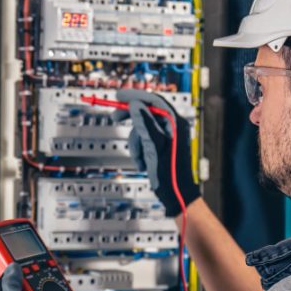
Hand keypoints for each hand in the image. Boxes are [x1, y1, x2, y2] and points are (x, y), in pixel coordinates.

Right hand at [115, 89, 200, 216]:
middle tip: (115, 117)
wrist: (175, 194)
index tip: (119, 95)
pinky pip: (143, 140)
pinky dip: (139, 150)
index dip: (135, 96)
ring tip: (140, 158)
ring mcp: (167, 136)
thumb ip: (145, 124)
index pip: (154, 101)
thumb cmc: (170, 174)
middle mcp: (172, 127)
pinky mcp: (161, 146)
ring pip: (141, 129)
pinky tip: (144, 162)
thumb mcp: (154, 147)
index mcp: (175, 124)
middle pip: (146, 112)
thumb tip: (136, 105)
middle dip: (131, 119)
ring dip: (136, 143)